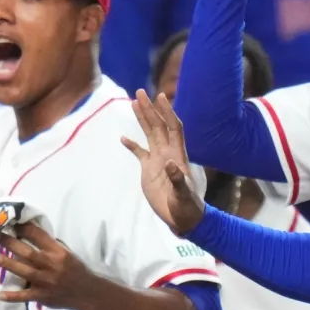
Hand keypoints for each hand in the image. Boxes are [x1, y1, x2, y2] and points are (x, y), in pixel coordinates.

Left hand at [0, 223, 95, 307]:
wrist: (87, 293)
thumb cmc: (75, 269)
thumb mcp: (66, 253)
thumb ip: (49, 245)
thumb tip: (29, 232)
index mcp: (58, 252)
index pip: (39, 236)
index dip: (23, 228)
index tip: (9, 222)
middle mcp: (52, 265)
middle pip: (28, 252)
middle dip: (10, 243)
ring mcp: (47, 282)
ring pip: (25, 271)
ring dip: (8, 264)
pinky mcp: (43, 296)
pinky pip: (26, 296)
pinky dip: (13, 296)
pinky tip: (0, 295)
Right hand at [121, 90, 207, 235]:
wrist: (183, 217)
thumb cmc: (187, 206)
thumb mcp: (183, 194)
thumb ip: (177, 179)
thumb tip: (170, 164)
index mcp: (177, 155)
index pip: (173, 128)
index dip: (167, 112)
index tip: (161, 97)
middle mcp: (168, 153)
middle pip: (159, 125)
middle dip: (150, 109)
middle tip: (140, 92)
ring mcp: (158, 160)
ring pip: (150, 134)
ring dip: (142, 119)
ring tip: (133, 103)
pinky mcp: (149, 170)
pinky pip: (140, 153)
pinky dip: (132, 145)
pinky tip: (123, 138)